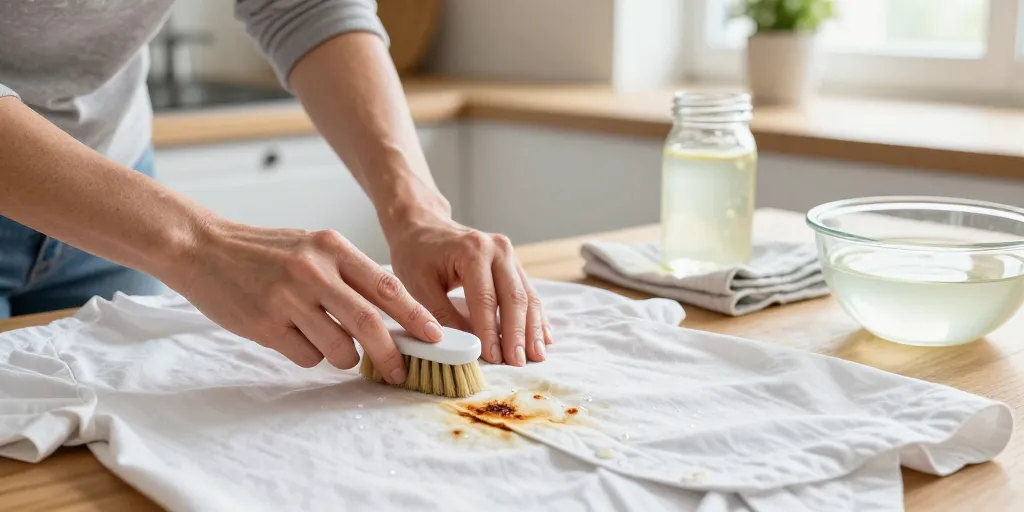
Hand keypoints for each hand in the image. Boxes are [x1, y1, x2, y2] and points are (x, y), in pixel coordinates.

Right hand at [167, 217, 443, 383]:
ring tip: (333, 346)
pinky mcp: (265, 325)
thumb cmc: (266, 252)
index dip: (416, 316)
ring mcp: (287, 299)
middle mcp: (313, 270)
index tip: (434, 337)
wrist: (203, 248)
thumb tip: (394, 316)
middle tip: (402, 370)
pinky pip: (307, 357)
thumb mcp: (313, 246)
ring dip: (346, 358)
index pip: (386, 286)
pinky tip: (295, 338)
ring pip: (340, 348)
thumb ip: (349, 275)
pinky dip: (311, 356)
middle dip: (392, 353)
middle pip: (370, 323)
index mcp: (332, 247)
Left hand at [385, 213, 552, 366]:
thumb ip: (440, 315)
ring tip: (536, 356)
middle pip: (513, 297)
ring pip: (527, 296)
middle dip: (518, 333)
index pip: (485, 298)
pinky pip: (528, 292)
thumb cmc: (417, 254)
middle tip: (519, 363)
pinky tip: (542, 337)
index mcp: (472, 250)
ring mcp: (509, 255)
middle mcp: (497, 249)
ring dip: (532, 328)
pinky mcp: (514, 264)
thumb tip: (462, 346)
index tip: (493, 358)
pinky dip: (536, 316)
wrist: (424, 225)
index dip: (490, 331)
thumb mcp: (418, 284)